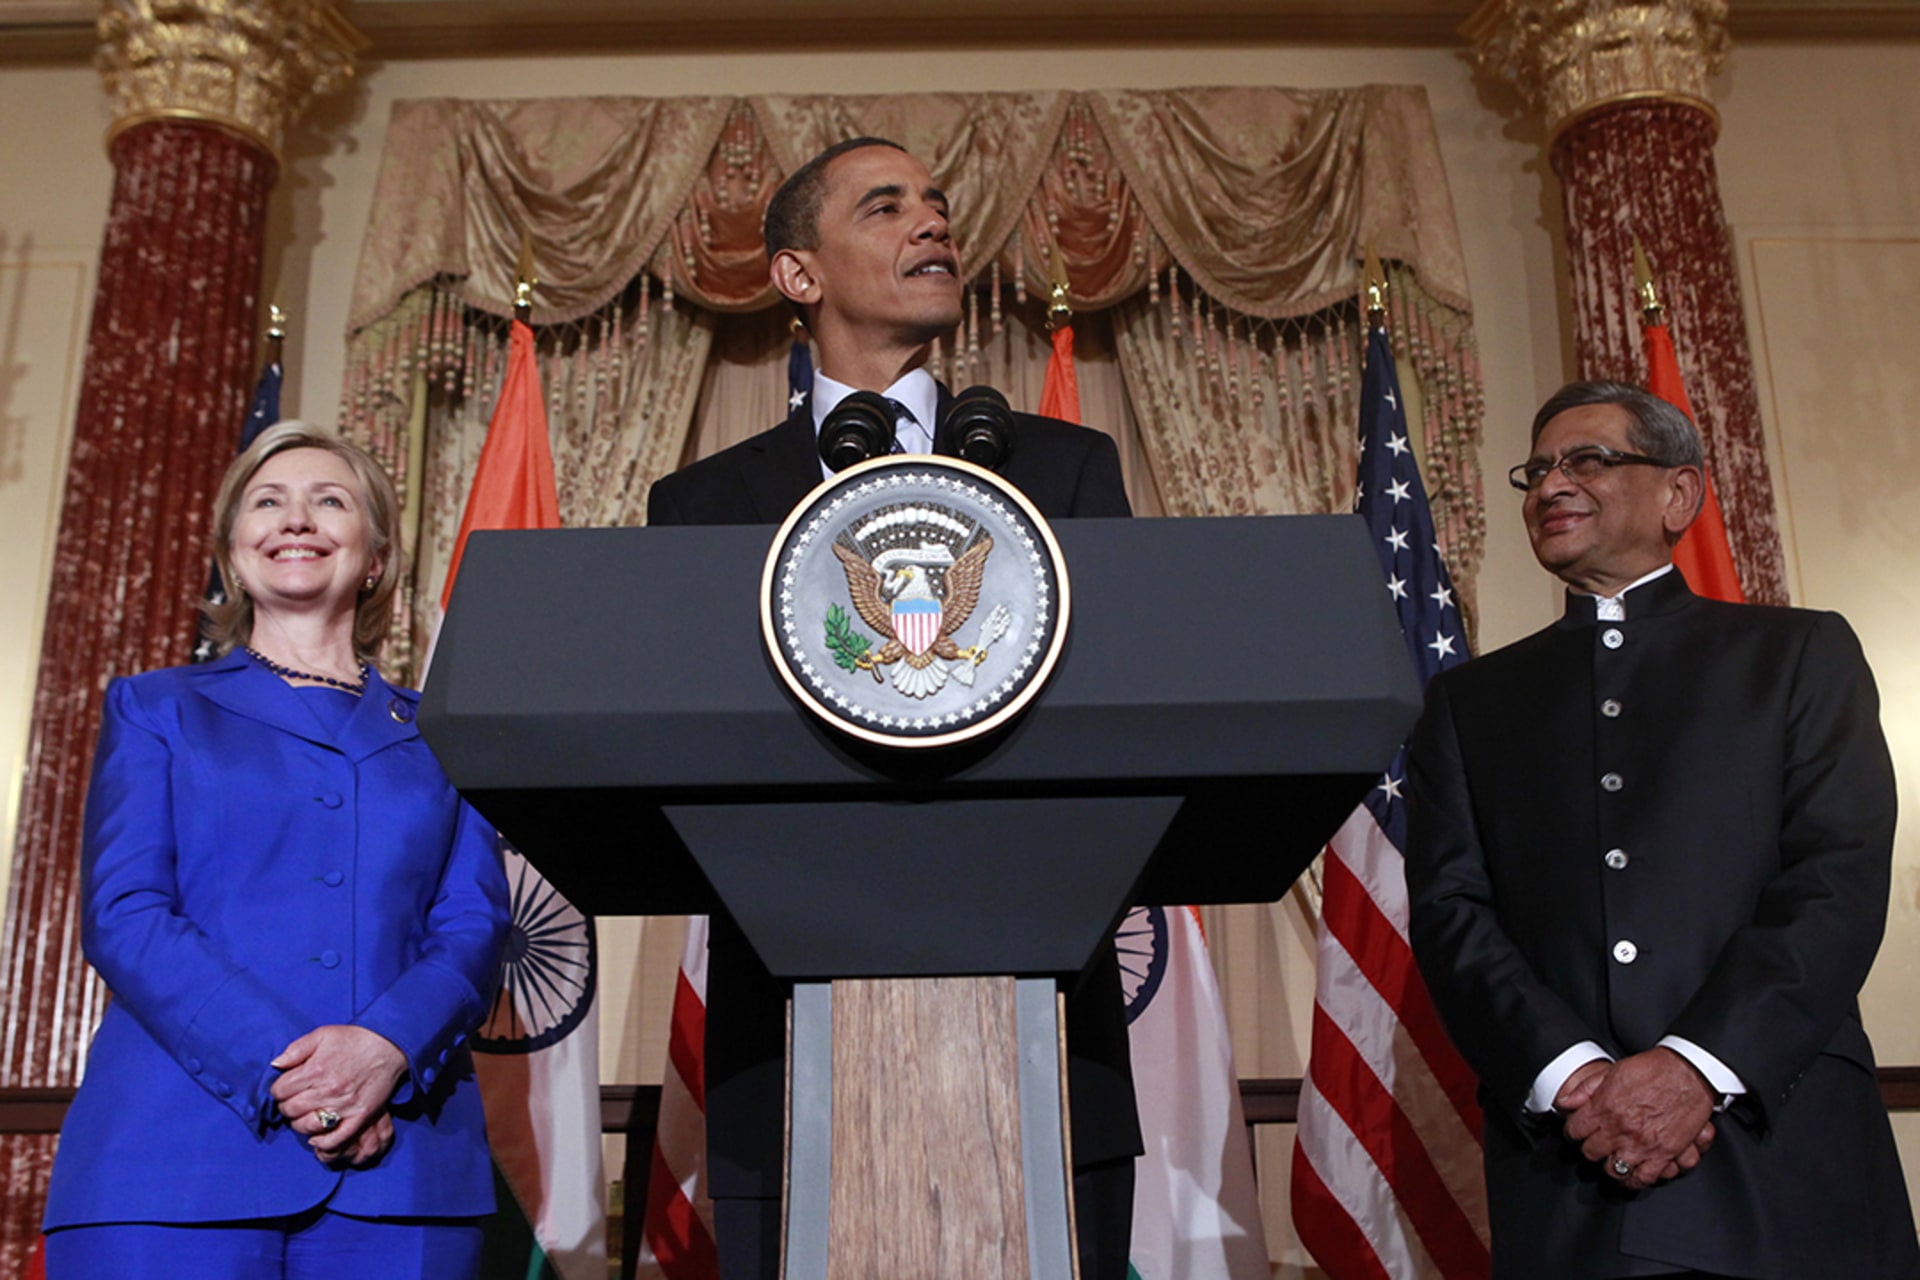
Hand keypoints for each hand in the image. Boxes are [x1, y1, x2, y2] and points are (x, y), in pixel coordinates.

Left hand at [271, 1025, 407, 1159]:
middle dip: (287, 1106)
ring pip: (306, 1126)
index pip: (280, 1090)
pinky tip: (317, 1136)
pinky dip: (321, 1142)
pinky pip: (334, 1139)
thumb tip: (275, 1065)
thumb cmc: (354, 1039)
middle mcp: (327, 1090)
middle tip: (295, 1101)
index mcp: (315, 1069)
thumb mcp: (322, 1035)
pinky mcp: (359, 1117)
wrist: (389, 1045)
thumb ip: (295, 1049)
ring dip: (300, 1123)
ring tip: (306, 1114)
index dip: (279, 1089)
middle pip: (290, 1109)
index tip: (286, 1087)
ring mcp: (343, 1106)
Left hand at [1563, 1047, 1716, 1190]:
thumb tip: (1564, 1103)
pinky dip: (1634, 1180)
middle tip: (1595, 1144)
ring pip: (1613, 1170)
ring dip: (1609, 1165)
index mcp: (1604, 1108)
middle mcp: (1620, 1129)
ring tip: (1611, 1159)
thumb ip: (1585, 1089)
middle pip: (1591, 1152)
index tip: (1576, 1132)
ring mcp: (1642, 1144)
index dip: (1572, 1131)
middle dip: (1590, 1148)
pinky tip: (1631, 1174)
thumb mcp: (1612, 1072)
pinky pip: (1643, 1178)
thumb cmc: (1653, 1069)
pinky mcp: (1664, 1154)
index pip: (1575, 1131)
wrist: (1688, 1073)